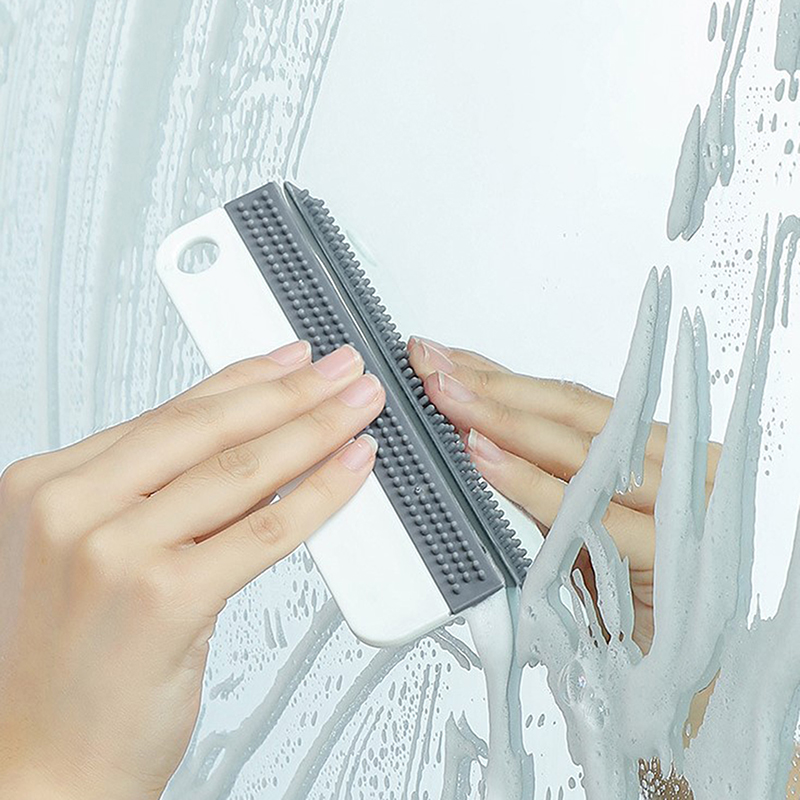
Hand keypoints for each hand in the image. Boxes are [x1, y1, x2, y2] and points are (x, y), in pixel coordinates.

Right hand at [0, 340, 383, 799]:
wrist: (42, 766)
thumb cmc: (70, 665)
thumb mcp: (97, 553)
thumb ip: (164, 494)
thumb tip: (255, 444)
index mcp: (49, 485)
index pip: (170, 412)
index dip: (244, 379)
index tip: (290, 361)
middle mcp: (72, 508)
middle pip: (210, 429)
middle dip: (292, 393)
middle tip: (340, 371)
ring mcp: (112, 552)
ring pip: (243, 470)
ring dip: (315, 431)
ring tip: (356, 408)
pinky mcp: (163, 599)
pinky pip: (264, 529)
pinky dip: (319, 494)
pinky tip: (351, 469)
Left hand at [406, 336, 720, 654]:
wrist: (671, 669)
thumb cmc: (624, 592)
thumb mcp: (575, 521)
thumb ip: (540, 477)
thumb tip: (472, 430)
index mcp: (652, 451)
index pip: (568, 401)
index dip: (503, 376)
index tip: (444, 357)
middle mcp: (671, 467)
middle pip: (571, 413)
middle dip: (493, 388)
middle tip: (431, 369)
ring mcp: (674, 505)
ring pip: (579, 449)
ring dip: (504, 422)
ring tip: (449, 402)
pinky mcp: (663, 553)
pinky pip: (586, 511)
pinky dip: (531, 483)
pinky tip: (487, 460)